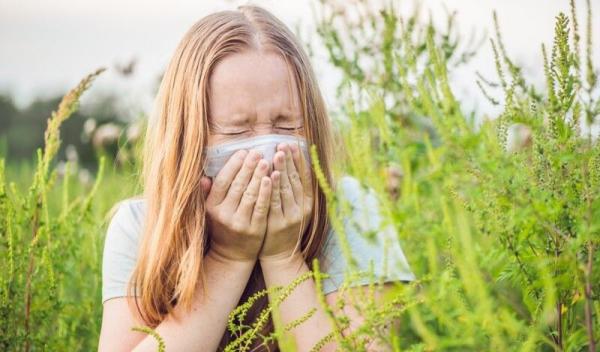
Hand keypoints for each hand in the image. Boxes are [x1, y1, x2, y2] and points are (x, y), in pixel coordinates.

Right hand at [202, 149, 271, 262]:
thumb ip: (208, 194)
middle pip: (237, 185)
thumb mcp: (210, 212)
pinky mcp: (255, 229)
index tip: (243, 151)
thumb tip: (204, 177)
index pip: (222, 181)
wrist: (232, 256)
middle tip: (258, 152)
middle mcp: (224, 215)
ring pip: (250, 195)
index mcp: (212, 207)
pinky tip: (272, 179)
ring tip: (266, 161)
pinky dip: (266, 192)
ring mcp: (240, 222)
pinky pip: (261, 207)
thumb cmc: (222, 228)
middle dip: (248, 167)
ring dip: (258, 176)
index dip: (233, 165)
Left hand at [259, 142, 313, 261]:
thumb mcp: (297, 210)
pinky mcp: (277, 224)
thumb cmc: (286, 228)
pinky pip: (274, 202)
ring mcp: (290, 217)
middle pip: (295, 180)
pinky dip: (273, 188)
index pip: (304, 177)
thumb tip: (292, 164)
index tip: (294, 144)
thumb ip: (296, 190)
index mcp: (308, 203)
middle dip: (290, 161)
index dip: (300, 160)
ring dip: (282, 170)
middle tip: (283, 144)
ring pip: (286, 189)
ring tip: (278, 154)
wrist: (280, 255)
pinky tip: (270, 176)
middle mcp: (302, 209)